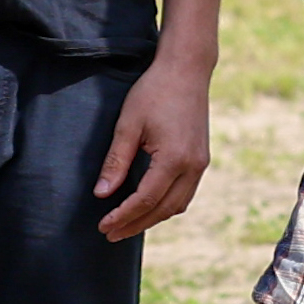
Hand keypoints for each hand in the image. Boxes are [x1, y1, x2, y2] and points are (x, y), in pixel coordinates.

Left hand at [95, 59, 213, 239]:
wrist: (187, 70)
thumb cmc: (154, 92)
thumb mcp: (128, 124)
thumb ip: (116, 161)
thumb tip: (102, 193)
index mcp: (174, 159)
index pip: (144, 200)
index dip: (122, 216)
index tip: (102, 225)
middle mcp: (193, 166)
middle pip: (163, 209)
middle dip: (136, 224)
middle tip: (110, 234)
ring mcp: (201, 163)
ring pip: (178, 205)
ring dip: (152, 218)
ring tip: (127, 224)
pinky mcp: (201, 158)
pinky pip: (185, 193)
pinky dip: (166, 204)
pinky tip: (149, 205)